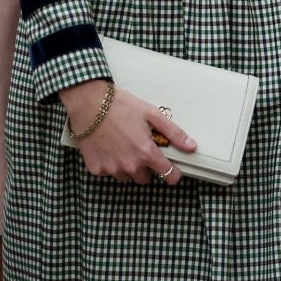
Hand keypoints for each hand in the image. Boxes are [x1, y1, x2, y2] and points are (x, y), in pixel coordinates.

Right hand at [60, 80, 197, 185]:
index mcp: (146, 153)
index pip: (167, 174)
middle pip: (145, 178)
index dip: (173, 174)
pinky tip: (108, 147)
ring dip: (128, 166)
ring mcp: (112, 169)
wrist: (89, 103)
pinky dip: (110, 164)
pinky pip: (109, 172)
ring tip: (122, 145)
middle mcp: (130, 165)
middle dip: (145, 166)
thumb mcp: (151, 114)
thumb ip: (173, 132)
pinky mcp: (96, 169)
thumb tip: (191, 146)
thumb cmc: (120, 105)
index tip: (173, 172)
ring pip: (126, 177)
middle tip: (139, 148)